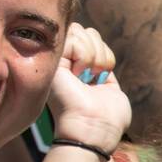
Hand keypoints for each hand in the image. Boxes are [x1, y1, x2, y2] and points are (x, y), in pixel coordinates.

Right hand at [47, 23, 131, 152]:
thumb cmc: (108, 119)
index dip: (104, 52)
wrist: (94, 130)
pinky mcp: (50, 59)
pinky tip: (80, 76)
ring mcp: (56, 59)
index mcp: (77, 67)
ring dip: (96, 57)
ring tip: (89, 79)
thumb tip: (101, 55)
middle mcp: (64, 61)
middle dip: (101, 52)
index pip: (91, 37)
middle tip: (96, 77)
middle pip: (86, 31)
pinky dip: (86, 57)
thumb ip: (104, 70)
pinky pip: (74, 38)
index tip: (104, 75)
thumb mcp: (111, 89)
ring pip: (81, 31)